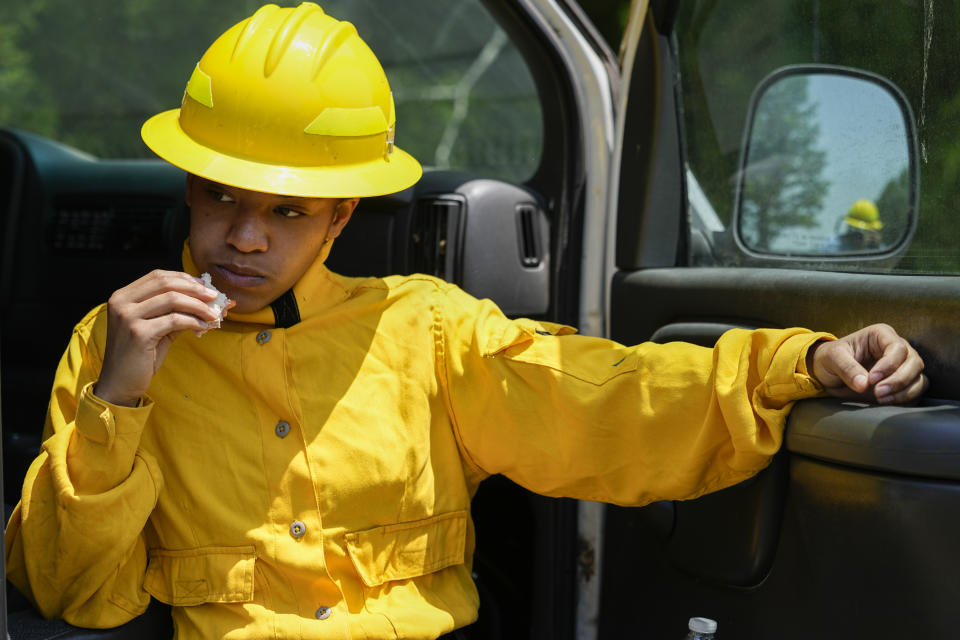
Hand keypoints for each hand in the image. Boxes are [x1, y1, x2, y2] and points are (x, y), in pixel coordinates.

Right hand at [93, 270, 231, 406]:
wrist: (120, 383)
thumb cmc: (140, 355)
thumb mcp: (158, 328)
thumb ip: (176, 312)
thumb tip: (207, 302)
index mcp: (123, 296)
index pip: (157, 276)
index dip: (183, 278)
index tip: (204, 285)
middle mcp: (122, 302)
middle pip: (165, 284)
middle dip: (194, 289)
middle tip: (214, 297)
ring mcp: (128, 317)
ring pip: (172, 300)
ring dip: (198, 306)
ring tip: (213, 314)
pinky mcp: (138, 333)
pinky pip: (174, 320)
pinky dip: (193, 321)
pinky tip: (203, 327)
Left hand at [806, 323, 927, 404]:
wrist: (829, 373)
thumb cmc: (830, 359)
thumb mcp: (832, 358)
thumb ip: (847, 368)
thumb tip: (864, 384)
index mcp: (881, 335)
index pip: (897, 347)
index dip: (889, 365)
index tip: (872, 379)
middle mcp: (896, 348)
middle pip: (914, 362)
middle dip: (898, 380)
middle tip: (878, 393)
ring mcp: (902, 366)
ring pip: (919, 378)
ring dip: (904, 391)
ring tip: (881, 399)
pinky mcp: (903, 383)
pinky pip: (915, 391)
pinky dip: (906, 399)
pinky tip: (888, 402)